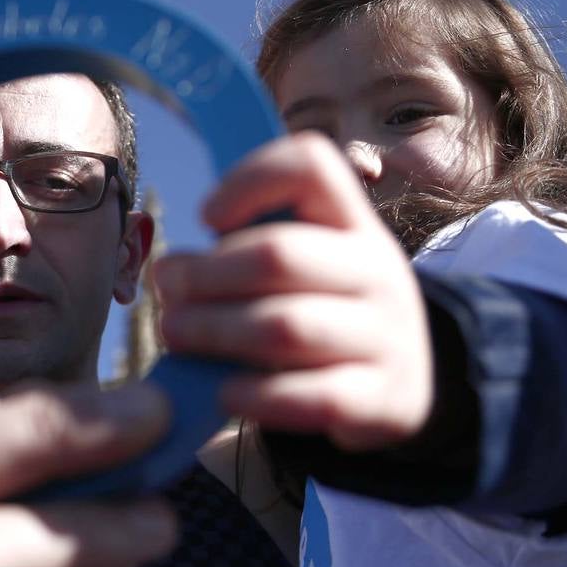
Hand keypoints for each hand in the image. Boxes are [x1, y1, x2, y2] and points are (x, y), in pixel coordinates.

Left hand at [153, 132, 431, 450]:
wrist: (399, 383)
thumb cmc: (322, 311)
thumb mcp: (305, 264)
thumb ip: (250, 249)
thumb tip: (174, 272)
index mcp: (354, 223)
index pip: (313, 167)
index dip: (250, 179)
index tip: (206, 217)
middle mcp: (379, 272)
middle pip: (278, 255)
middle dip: (205, 274)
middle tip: (167, 289)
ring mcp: (387, 337)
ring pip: (286, 326)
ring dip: (214, 330)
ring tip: (175, 333)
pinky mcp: (382, 399)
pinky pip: (313, 396)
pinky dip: (256, 394)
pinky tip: (223, 391)